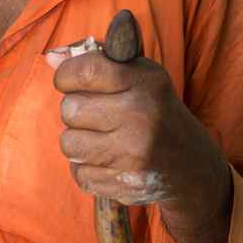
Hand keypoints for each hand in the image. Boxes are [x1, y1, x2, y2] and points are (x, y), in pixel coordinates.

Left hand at [48, 49, 231, 218]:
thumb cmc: (153, 110)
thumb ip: (95, 59)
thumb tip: (51, 57)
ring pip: (69, 143)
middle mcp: (141, 117)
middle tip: (97, 113)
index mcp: (145, 83)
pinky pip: (78, 173)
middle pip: (70, 109)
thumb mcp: (138, 75)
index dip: (66, 75)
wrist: (190, 164)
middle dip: (75, 110)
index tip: (70, 80)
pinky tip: (109, 160)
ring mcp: (133, 155)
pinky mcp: (124, 185)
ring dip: (78, 140)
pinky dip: (87, 167)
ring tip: (102, 137)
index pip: (84, 70)